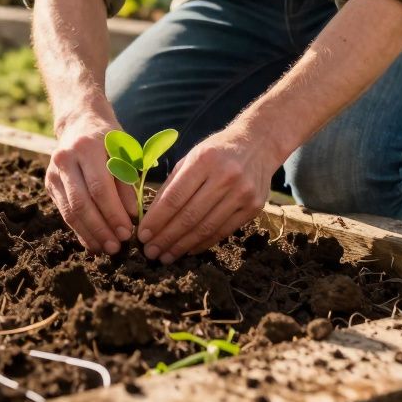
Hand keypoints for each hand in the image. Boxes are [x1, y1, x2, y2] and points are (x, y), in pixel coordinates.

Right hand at [44, 119, 136, 253]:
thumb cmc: (109, 139)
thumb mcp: (124, 152)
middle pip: (81, 203)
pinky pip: (64, 212)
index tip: (129, 232)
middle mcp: (65, 159)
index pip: (99, 188)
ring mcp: (53, 172)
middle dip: (101, 228)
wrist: (80, 122)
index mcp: (87, 147)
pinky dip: (79, 230)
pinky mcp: (49, 183)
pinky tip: (93, 242)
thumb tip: (132, 216)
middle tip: (117, 246)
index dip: (113, 213)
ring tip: (107, 249)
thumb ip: (127, 182)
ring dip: (90, 234)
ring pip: (70, 211)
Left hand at [136, 127, 277, 263]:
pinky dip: (203, 243)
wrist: (258, 144)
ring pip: (206, 228)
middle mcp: (225, 177)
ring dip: (182, 246)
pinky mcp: (253, 207)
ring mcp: (242, 193)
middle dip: (166, 238)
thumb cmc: (217, 151)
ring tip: (166, 256)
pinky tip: (188, 249)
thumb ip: (173, 184)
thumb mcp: (192, 156)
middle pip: (189, 216)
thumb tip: (152, 217)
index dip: (157, 220)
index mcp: (204, 160)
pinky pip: (223, 231)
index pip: (175, 197)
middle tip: (150, 252)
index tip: (142, 235)